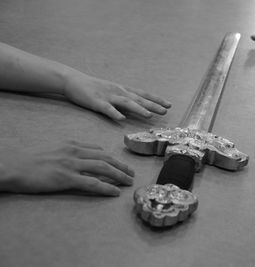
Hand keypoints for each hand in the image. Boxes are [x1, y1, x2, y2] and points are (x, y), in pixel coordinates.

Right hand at [0, 141, 134, 195]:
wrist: (14, 166)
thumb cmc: (31, 160)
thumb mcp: (54, 150)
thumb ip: (70, 152)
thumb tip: (84, 158)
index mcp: (72, 144)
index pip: (99, 150)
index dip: (112, 158)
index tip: (120, 164)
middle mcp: (75, 152)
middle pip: (106, 157)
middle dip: (121, 165)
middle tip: (131, 173)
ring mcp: (71, 164)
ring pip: (103, 168)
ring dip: (119, 175)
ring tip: (128, 181)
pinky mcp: (66, 178)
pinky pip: (92, 183)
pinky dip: (106, 187)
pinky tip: (115, 192)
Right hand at [64, 73, 171, 120]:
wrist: (73, 80)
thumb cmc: (94, 88)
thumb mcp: (113, 91)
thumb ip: (124, 101)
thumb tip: (137, 109)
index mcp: (123, 90)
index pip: (143, 94)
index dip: (156, 100)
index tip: (169, 105)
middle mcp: (118, 91)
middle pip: (138, 99)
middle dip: (153, 105)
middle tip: (166, 111)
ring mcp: (108, 96)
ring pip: (126, 103)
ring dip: (139, 109)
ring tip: (149, 115)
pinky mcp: (96, 102)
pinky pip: (107, 109)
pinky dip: (115, 113)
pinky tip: (121, 119)